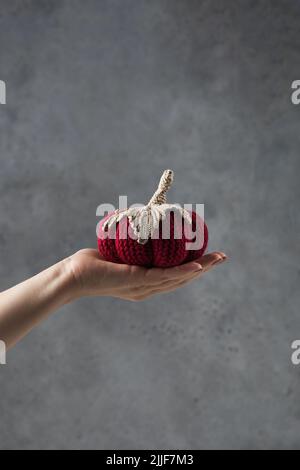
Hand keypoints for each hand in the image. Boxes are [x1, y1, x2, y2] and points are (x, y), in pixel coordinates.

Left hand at [67, 249, 227, 300]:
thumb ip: (132, 247)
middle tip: (223, 257)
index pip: (176, 277)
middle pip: (183, 279)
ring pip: (177, 278)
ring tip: (217, 259)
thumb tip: (140, 229)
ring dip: (200, 269)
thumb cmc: (93, 264)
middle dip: (205, 268)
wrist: (73, 276)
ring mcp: (143, 287)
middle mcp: (148, 289)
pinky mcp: (136, 281)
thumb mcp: (119, 255)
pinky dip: (182, 272)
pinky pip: (163, 276)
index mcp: (147, 285)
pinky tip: (197, 266)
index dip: (196, 268)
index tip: (211, 258)